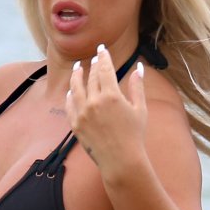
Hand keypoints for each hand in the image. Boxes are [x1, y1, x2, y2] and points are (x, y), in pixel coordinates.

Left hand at [66, 45, 146, 179]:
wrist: (120, 161)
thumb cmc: (134, 136)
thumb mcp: (140, 109)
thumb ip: (137, 86)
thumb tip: (139, 68)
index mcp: (111, 95)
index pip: (105, 68)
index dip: (103, 57)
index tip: (101, 49)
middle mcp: (94, 102)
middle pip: (91, 77)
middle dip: (93, 65)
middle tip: (94, 57)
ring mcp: (82, 113)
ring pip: (76, 88)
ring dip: (77, 75)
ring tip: (78, 67)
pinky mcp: (76, 125)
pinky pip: (70, 105)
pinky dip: (71, 96)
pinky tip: (72, 91)